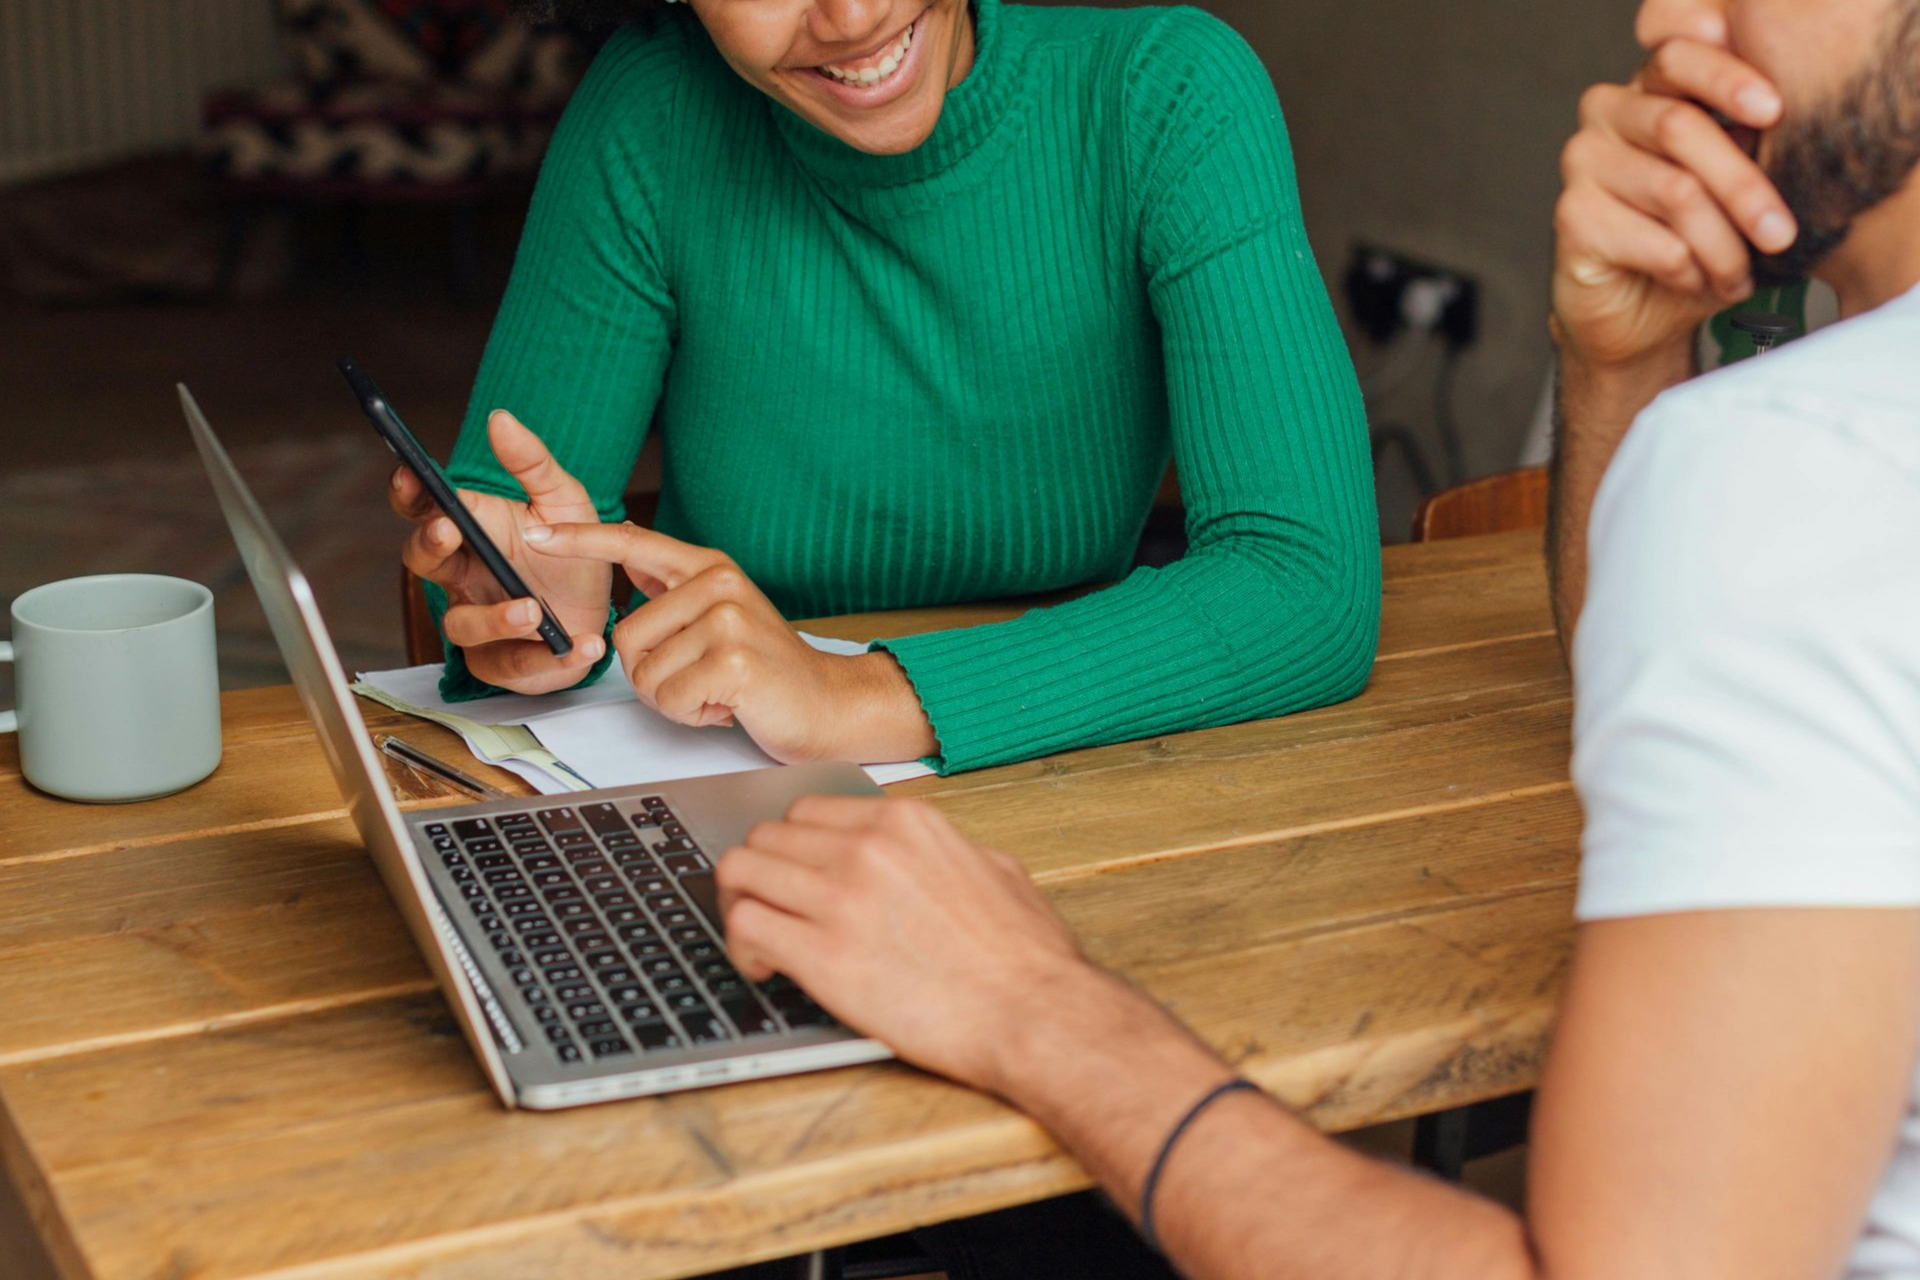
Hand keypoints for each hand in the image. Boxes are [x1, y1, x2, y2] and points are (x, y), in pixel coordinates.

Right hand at [392, 410, 610, 693]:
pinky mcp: (502, 663)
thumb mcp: (565, 501)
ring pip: (460, 624)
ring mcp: (477, 620)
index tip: (409, 473)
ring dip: (494, 617)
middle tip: (449, 530)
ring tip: (534, 609)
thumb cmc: (573, 553)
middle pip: (422, 561)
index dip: (409, 492)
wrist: (605, 609)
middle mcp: (464, 576)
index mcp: (471, 531)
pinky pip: (507, 666)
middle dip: (430, 544)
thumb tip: (500, 417)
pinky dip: (542, 660)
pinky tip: (578, 646)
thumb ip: (533, 462)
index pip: (424, 509)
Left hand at [521, 522, 936, 763]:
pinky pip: (670, 699)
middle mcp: (717, 584)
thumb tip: (626, 558)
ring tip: (716, 692)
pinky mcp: (732, 661)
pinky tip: (726, 706)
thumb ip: (674, 589)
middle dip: (652, 675)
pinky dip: (691, 715)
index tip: (535, 530)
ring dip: (674, 699)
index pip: (631, 543)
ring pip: (645, 675)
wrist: (827, 704)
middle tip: (699, 678)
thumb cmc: (767, 669)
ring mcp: (727, 620)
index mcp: (709, 568)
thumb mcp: (721, 614)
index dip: (579, 539)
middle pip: (626, 636)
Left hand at [717, 796, 1093, 1092]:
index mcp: (906, 823)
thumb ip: (948, 850)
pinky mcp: (822, 955)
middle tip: (771, 908)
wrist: (1035, 1014)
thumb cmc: (1026, 957)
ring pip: (740, 871)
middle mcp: (866, 848)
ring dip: (740, 903)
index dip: (794, 848)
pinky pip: (744, 926)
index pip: (809, 811)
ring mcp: (841, 898)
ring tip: (760, 937)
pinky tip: (765, 967)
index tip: (797, 876)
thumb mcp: (997, 870)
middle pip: (766, 836)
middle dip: (762, 873)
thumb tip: (929, 856)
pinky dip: (741, 946)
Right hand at [1553, 11, 1795, 368]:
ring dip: (1721, 246)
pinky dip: (1689, 271)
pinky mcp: (1571, 216)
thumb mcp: (1735, 185)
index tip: (1775, 111)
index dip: (1726, 77)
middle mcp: (1608, 115)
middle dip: (1743, 187)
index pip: (1680, 55)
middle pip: (1680, 126)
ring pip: (1675, 190)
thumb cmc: (1693, 244)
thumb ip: (1750, 143)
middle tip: (1780, 233)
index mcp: (1653, 90)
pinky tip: (1696, 283)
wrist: (1639, 316)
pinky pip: (1652, 239)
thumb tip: (1792, 126)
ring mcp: (1582, 162)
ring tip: (1740, 277)